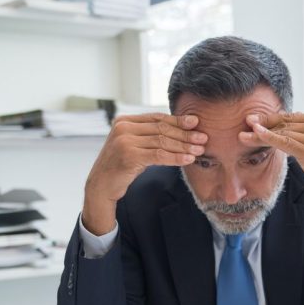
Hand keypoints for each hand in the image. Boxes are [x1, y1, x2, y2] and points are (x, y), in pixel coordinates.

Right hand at [82, 113, 206, 234]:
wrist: (100, 186)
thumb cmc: (121, 167)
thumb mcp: (133, 146)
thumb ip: (148, 135)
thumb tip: (178, 129)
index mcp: (124, 121)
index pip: (156, 118)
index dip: (177, 120)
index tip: (196, 122)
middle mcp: (123, 128)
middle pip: (161, 129)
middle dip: (184, 134)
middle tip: (203, 138)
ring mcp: (124, 141)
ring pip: (162, 141)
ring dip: (184, 146)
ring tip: (199, 150)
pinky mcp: (129, 156)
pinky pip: (159, 155)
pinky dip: (176, 157)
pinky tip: (188, 159)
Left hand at [239, 112, 303, 240]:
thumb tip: (283, 128)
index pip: (291, 117)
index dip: (271, 118)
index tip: (254, 120)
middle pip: (285, 123)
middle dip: (263, 125)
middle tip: (244, 124)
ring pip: (283, 132)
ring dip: (260, 134)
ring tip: (243, 136)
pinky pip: (285, 142)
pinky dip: (268, 138)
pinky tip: (256, 135)